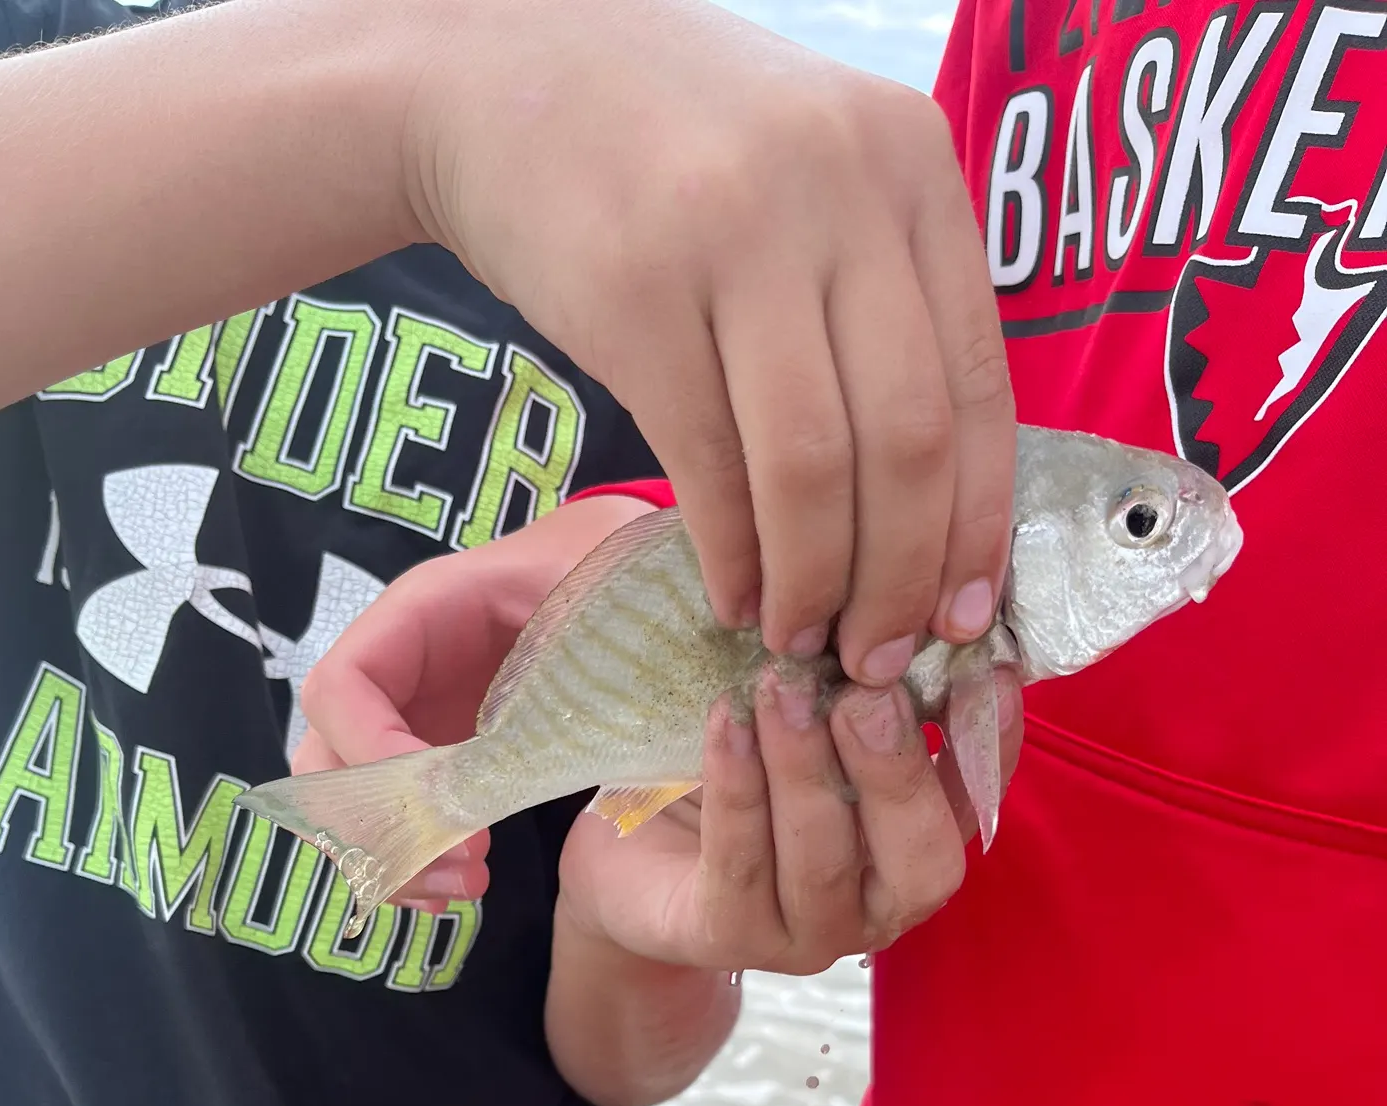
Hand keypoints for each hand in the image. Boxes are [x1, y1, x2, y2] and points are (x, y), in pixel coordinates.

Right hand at [290, 493, 654, 906]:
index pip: (342, 686)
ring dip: (391, 855)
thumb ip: (568, 641)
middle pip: (327, 755)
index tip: (438, 801)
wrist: (615, 569)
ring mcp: (407, 713)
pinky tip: (455, 891)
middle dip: (378, 824)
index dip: (369, 750)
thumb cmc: (600, 566)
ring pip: (349, 798)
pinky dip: (410, 858)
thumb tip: (559, 719)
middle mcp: (395, 666)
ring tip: (463, 888)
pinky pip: (392, 812)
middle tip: (459, 862)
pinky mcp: (433, 749)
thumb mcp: (589, 590)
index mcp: (420, 611)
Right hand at [412, 0, 1015, 681]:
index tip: (960, 616)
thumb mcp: (811, 186)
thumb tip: (924, 511)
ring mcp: (733, 233)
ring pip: (812, 466)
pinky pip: (708, 463)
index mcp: (910, 167)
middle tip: (875, 656)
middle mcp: (839, 188)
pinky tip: (732, 596)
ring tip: (800, 639)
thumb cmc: (673, 153)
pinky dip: (730, 554)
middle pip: (907, 440)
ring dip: (813, 582)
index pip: (980, 386)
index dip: (974, 525)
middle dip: (898, 579)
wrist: (498, 76)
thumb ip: (879, 305)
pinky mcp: (633, 292)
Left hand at [554, 665, 1023, 976]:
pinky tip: (726, 723)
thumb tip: (897, 594)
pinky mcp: (729, 938)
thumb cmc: (732, 766)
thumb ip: (856, 678)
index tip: (983, 666)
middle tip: (866, 689)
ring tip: (783, 687)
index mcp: (915, 844)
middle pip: (921, 857)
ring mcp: (808, 934)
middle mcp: (879, 903)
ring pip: (825, 861)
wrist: (624, 844)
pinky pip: (741, 865)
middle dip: (897, 768)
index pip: (978, 798)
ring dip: (806, 768)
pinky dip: (738, 788)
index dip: (991, 738)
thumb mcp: (805, 712)